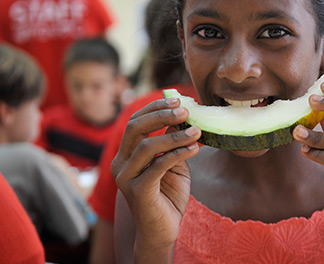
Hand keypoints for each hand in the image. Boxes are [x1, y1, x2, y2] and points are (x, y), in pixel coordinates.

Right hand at [110, 98, 200, 251]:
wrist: (163, 230)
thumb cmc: (168, 195)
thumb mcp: (172, 162)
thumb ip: (172, 141)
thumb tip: (182, 115)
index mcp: (125, 154)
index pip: (134, 122)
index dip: (154, 108)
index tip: (178, 99)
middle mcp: (120, 164)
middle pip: (134, 128)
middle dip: (161, 115)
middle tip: (186, 110)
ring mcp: (126, 178)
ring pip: (147, 146)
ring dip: (175, 136)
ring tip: (198, 132)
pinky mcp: (137, 191)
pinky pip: (157, 166)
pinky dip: (177, 154)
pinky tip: (194, 149)